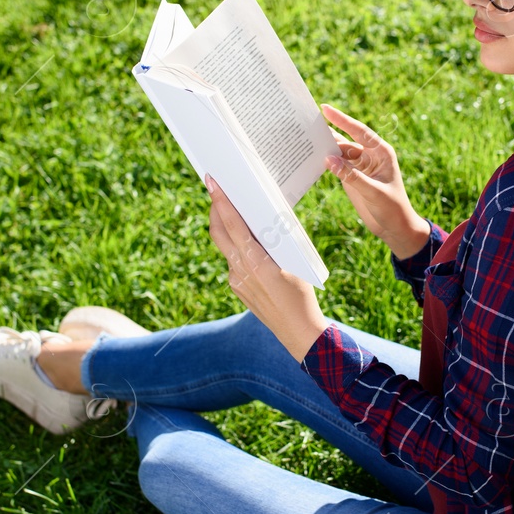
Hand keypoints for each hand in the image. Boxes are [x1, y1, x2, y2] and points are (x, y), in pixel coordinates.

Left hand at [204, 174, 328, 360]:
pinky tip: (246, 242)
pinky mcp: (236, 287)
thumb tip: (264, 220)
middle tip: (215, 190)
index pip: (233, 224)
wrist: (297, 330)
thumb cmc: (301, 295)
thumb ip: (275, 242)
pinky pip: (232, 260)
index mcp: (255, 261)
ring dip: (224, 228)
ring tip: (230, 211)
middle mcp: (240, 270)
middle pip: (218, 232)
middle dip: (215, 209)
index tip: (212, 182)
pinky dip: (235, 247)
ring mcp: (235, 280)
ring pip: (224, 246)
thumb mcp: (293, 263)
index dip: (221, 201)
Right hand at [320, 104, 429, 259]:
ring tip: (303, 138)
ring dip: (324, 147)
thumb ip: (351, 176)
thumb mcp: (373, 192)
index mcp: (381, 152)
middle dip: (328, 132)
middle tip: (307, 121)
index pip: (359, 131)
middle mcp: (369, 155)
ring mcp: (359, 166)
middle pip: (346, 140)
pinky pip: (336, 166)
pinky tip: (310, 157)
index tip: (325, 109)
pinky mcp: (351, 177)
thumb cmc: (393, 207)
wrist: (394, 227)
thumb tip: (328, 159)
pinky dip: (324, 161)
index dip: (342, 120)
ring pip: (339, 152)